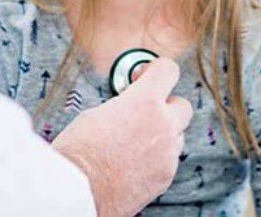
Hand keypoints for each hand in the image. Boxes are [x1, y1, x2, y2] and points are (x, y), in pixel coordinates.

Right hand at [52, 57, 192, 216]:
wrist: (77, 191)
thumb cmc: (79, 151)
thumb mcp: (97, 112)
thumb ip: (125, 104)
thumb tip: (129, 105)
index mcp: (145, 100)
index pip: (169, 70)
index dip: (157, 70)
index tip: (147, 76)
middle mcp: (163, 124)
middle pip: (183, 105)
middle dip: (167, 106)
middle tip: (146, 112)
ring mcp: (167, 153)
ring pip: (178, 135)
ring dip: (163, 134)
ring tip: (136, 141)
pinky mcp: (165, 177)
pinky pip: (169, 160)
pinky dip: (157, 158)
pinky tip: (135, 161)